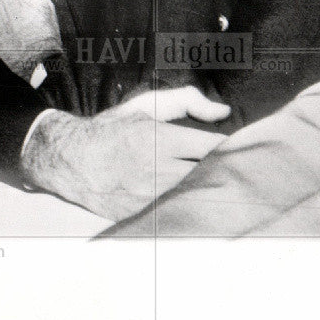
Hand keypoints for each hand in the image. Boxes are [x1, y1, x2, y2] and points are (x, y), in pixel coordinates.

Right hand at [21, 86, 231, 220]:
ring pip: (199, 199)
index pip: (214, 146)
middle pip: (212, 177)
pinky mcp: (144, 217)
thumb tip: (224, 111)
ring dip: (215, 194)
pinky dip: (194, 210)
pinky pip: (180, 216)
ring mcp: (150, 197)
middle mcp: (157, 169)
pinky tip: (204, 207)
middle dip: (231, 174)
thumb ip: (186, 101)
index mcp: (159, 139)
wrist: (72, 160)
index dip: (235, 149)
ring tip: (231, 191)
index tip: (246, 150)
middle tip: (247, 173)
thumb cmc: (111, 130)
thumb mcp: (144, 106)